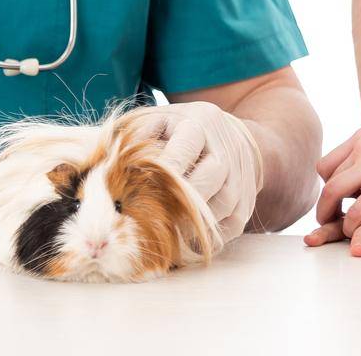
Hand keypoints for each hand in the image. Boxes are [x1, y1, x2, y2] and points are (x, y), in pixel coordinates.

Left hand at [136, 101, 263, 242]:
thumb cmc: (180, 130)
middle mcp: (226, 147)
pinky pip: (233, 226)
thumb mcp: (158, 119)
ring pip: (223, 205)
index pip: (185, 148)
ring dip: (195, 224)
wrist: (229, 133)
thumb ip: (137, 135)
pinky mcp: (248, 199)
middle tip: (154, 218)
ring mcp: (241, 175)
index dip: (165, 172)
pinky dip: (210, 238)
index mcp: (200, 122)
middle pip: (210, 178)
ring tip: (168, 233)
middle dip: (181, 202)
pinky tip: (188, 241)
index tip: (142, 190)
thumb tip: (111, 159)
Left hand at [313, 127, 360, 235]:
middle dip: (325, 203)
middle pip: (328, 178)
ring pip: (334, 191)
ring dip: (329, 214)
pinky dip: (350, 223)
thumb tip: (355, 176)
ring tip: (335, 228)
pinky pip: (356, 209)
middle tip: (326, 220)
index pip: (328, 163)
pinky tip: (354, 231)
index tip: (335, 203)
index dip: (328, 185)